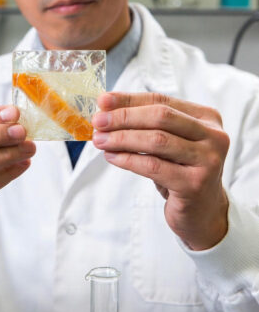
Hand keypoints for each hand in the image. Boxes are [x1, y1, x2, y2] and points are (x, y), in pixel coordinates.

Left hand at [92, 92, 229, 250]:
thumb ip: (145, 123)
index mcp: (207, 118)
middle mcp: (213, 136)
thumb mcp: (167, 141)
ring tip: (100, 140)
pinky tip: (112, 157)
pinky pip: (153, 166)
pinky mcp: (195, 184)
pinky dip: (128, 159)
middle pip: (161, 117)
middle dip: (125, 117)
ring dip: (122, 138)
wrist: (203, 211)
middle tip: (98, 121)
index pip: (161, 100)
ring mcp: (208, 160)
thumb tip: (106, 106)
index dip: (130, 99)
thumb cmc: (180, 170)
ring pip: (157, 140)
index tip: (102, 101)